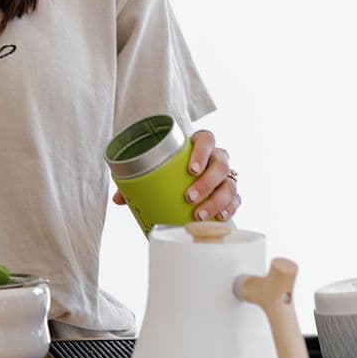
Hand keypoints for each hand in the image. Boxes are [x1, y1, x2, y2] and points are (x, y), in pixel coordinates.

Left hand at [111, 127, 239, 221]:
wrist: (188, 179)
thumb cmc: (171, 171)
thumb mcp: (156, 170)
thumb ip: (137, 180)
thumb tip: (119, 199)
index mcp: (200, 144)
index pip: (207, 140)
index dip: (201, 153)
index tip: (190, 169)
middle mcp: (217, 158)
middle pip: (221, 164)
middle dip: (207, 182)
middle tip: (189, 197)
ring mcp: (226, 175)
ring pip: (230, 184)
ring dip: (217, 200)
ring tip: (199, 215)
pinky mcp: (231, 192)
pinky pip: (236, 199)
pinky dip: (230, 208)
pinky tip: (221, 218)